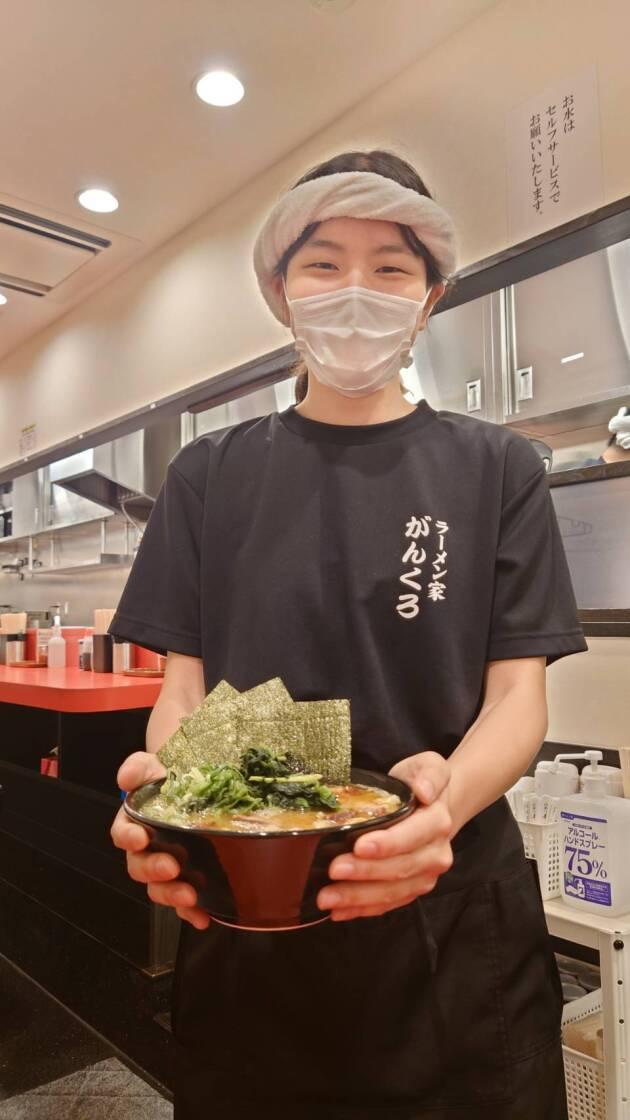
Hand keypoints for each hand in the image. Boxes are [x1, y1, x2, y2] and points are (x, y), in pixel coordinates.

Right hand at [110, 751, 209, 930]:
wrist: (200, 787)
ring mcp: (168, 868)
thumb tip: (126, 778)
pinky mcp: (188, 881)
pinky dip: (192, 913)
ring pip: (160, 889)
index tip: (140, 837)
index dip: (128, 837)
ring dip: (171, 896)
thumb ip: (138, 768)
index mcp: (135, 824)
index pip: (123, 834)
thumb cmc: (170, 779)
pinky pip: (185, 903)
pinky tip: (203, 918)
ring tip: (190, 897)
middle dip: (153, 869)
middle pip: (140, 867)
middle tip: (171, 868)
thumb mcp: (153, 767)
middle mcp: (148, 850)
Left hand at [317, 752, 452, 921]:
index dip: (387, 844)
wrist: (436, 807)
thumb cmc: (420, 784)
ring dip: (359, 898)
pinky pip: (388, 904)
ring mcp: (425, 876)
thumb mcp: (428, 766)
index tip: (358, 846)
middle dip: (365, 873)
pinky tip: (339, 911)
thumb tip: (424, 791)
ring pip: (392, 892)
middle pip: (399, 868)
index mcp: (437, 822)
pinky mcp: (412, 889)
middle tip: (333, 870)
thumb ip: (429, 774)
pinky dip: (363, 909)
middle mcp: (435, 854)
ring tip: (327, 898)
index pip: (412, 836)